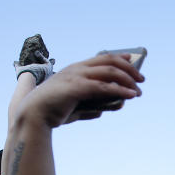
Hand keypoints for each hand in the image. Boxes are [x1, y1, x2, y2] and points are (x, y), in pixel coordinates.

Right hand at [16, 54, 142, 127]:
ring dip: (128, 81)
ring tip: (138, 92)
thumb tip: (106, 109)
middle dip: (129, 69)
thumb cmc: (51, 112)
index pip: (102, 58)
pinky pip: (104, 87)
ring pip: (110, 72)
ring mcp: (76, 76)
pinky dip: (119, 91)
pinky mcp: (77, 88)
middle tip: (141, 80)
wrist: (34, 116)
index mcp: (75, 69)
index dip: (119, 58)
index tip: (132, 60)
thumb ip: (91, 107)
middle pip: (110, 61)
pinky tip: (129, 96)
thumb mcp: (75, 108)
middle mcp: (77, 69)